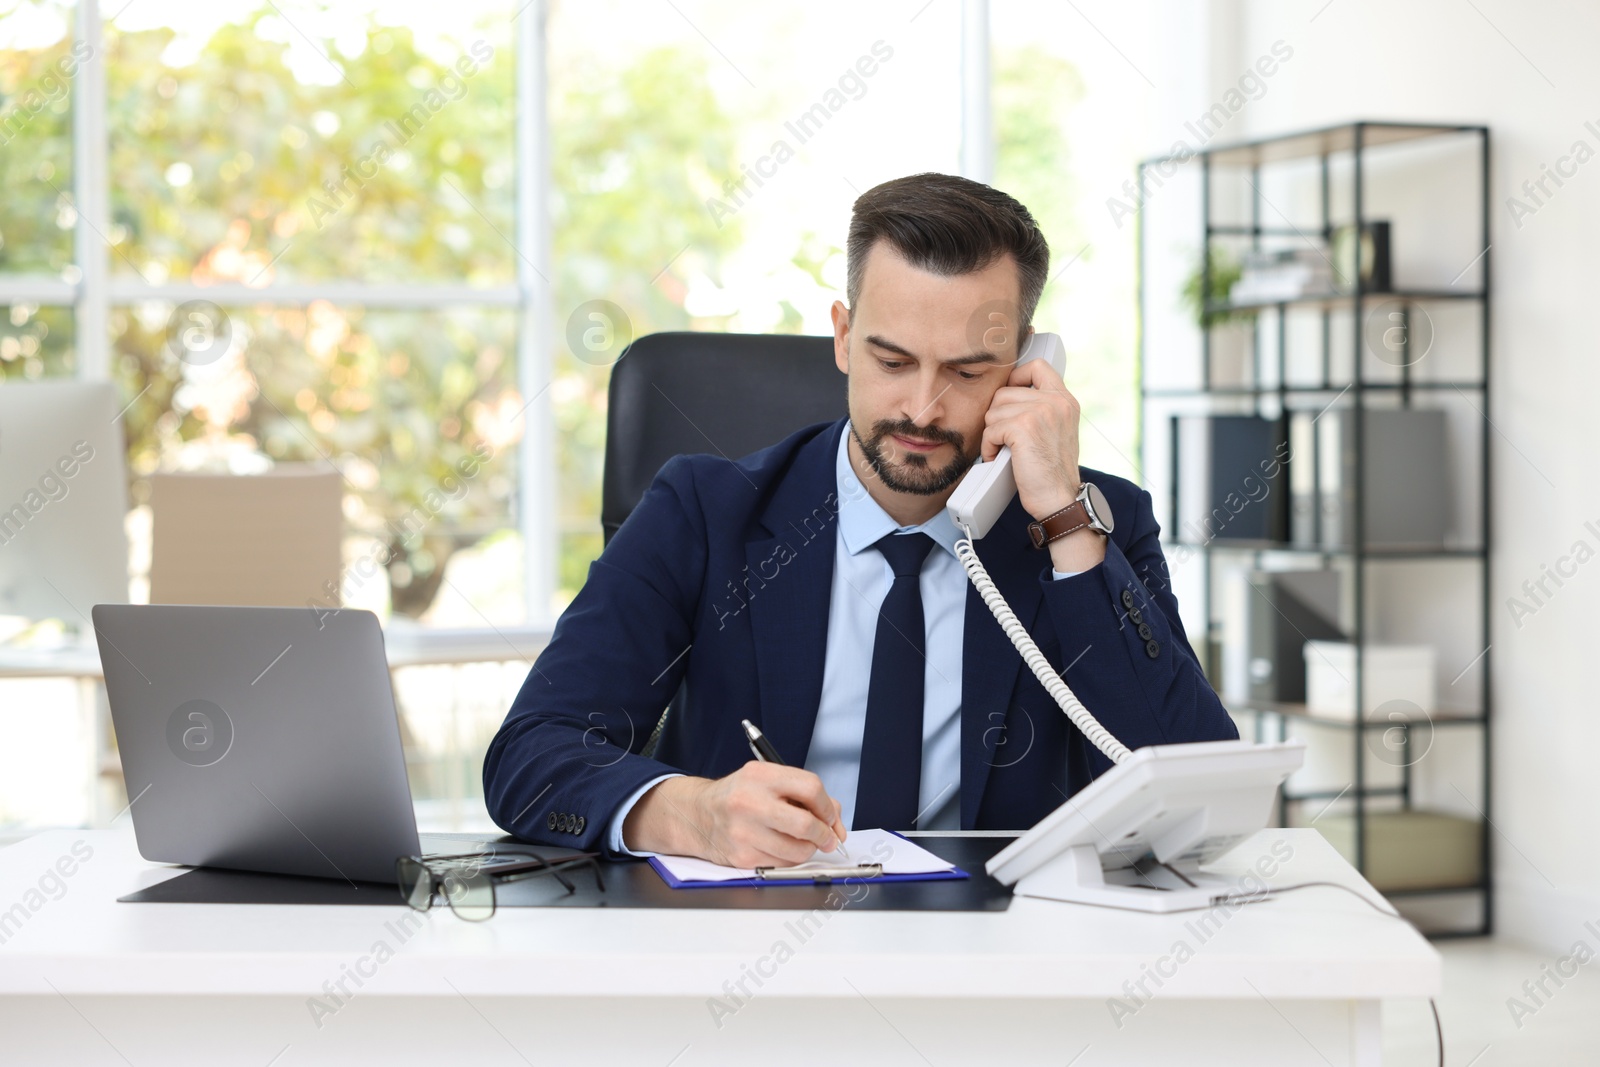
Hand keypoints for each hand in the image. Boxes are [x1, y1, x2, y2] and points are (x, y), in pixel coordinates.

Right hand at [623, 762, 847, 866]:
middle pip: (805, 824)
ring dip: (809, 849)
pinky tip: (782, 848)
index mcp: (761, 776)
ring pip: (797, 850)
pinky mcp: (742, 856)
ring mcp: (744, 832)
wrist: (698, 814)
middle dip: (824, 834)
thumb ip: (803, 793)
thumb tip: (834, 817)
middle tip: (828, 838)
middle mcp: (750, 802)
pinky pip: (781, 864)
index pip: (810, 788)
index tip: (830, 816)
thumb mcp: (767, 781)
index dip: (827, 806)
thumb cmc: (738, 796)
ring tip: (803, 842)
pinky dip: (789, 859)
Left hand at [979, 354, 1081, 520]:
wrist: (1060, 499)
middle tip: (1004, 440)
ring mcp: (1040, 412)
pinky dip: (989, 447)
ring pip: (993, 411)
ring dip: (992, 434)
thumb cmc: (1053, 472)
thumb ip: (1042, 410)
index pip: (1037, 366)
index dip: (1016, 377)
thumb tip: (1008, 397)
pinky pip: (990, 429)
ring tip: (1004, 452)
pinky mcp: (1023, 427)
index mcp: (1064, 400)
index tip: (1009, 400)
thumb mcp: (1057, 431)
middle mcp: (1055, 401)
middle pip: (1004, 392)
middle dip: (998, 418)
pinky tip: (999, 458)